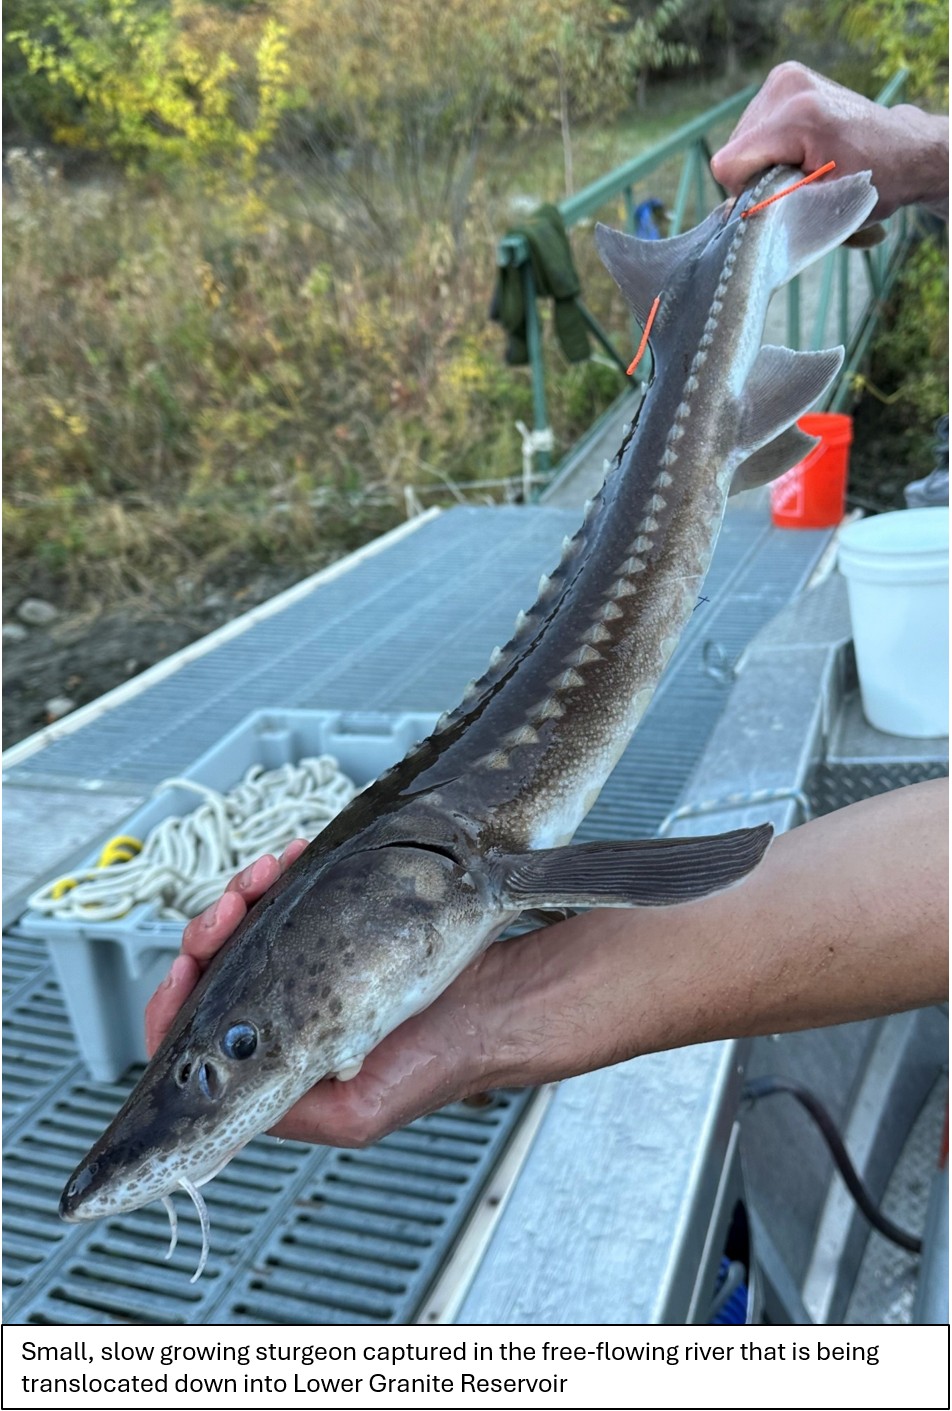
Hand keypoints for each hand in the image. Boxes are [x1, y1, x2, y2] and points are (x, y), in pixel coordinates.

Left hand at [144, 843, 590, 1146]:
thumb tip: (229, 1082)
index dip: (177, 1002)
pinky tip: (291, 859)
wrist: (508, 1003)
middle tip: (237, 897)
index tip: (191, 958)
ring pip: (247, 933)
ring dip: (248, 897)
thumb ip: (296, 1104)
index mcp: (280, 1076)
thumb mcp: (360, 1106)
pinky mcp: (336, 937)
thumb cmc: (443, 1056)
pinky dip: (283, 883)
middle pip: (214, 974)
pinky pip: (290, 907)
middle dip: (216, 928)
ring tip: (267, 868)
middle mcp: (285, 1026)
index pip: (191, 1045)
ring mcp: (310, 976)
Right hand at [711, 62, 948, 224]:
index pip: (729, 164)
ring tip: (802, 163)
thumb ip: (774, 206)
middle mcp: (787, 87)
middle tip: (798, 181)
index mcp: (797, 117)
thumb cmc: (872, 184)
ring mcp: (785, 77)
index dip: (746, 192)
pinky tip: (798, 148)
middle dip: (757, 175)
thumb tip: (734, 211)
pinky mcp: (784, 77)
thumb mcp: (823, 208)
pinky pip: (753, 126)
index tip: (779, 197)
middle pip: (733, 150)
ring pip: (740, 139)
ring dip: (763, 160)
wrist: (903, 150)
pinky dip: (769, 145)